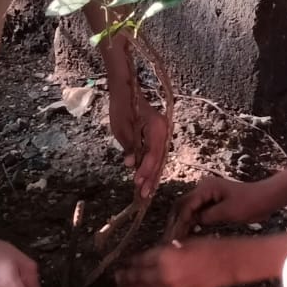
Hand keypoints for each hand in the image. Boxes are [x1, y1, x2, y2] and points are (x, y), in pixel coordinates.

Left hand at [107, 77, 168, 199]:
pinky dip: (151, 166)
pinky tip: (146, 178)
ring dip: (152, 174)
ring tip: (146, 191)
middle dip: (151, 177)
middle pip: (160, 159)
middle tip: (144, 195)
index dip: (146, 170)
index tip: (138, 183)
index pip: (154, 154)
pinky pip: (157, 154)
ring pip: (160, 159)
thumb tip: (131, 165)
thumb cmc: (123, 107)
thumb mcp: (121, 128)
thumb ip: (129, 147)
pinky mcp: (159, 137)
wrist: (127, 91)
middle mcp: (165, 131)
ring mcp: (164, 134)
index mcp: (158, 128)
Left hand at [116, 236, 238, 286]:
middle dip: (127, 278)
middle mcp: (166, 271)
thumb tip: (156, 255)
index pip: (142, 259)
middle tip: (116, 279)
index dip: (131, 261)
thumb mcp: (185, 242)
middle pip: (140, 276)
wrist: (230, 262)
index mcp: (166, 254)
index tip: (123, 262)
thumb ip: (168, 250)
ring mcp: (173, 285)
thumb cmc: (211, 247)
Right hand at [171, 173, 266, 237]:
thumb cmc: (251, 203)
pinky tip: (186, 236)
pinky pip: (196, 213)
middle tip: (168, 240)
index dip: (179, 222)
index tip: (174, 237)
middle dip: (175, 223)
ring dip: (181, 224)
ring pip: (187, 210)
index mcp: (206, 187)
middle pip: (181, 206)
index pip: (185, 205)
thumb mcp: (229, 212)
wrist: (266, 198)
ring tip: (174, 241)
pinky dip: (190, 224)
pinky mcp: (211, 202)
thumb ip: (208, 216)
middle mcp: (203, 188)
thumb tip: (192, 222)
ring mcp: (206, 195)